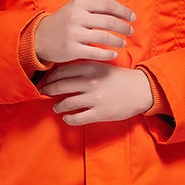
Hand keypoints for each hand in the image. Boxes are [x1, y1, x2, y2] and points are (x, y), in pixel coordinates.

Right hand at [35, 0, 135, 64]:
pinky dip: (108, 53)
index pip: (108, 5)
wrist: (39, 38)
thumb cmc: (62, 23)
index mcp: (79, 4)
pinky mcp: (71, 49)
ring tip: (123, 43)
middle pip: (109, 21)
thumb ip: (94, 9)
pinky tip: (113, 54)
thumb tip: (120, 11)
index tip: (132, 17)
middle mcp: (76, 17)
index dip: (124, 11)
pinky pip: (96, 52)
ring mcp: (73, 34)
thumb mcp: (75, 9)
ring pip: (105, 37)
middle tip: (130, 31)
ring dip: (118, 41)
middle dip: (124, 27)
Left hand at [38, 62, 153, 125]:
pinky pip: (77, 118)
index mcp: (90, 68)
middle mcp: (90, 82)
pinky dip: (68, 119)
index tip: (45, 81)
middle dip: (48, 90)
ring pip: (66, 103)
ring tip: (56, 107)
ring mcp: (94, 98)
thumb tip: (63, 72)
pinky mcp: (100, 112)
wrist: (141, 89)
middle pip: (60, 86)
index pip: (62, 71)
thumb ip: (84, 68)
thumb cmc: (120, 78)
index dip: (50, 77)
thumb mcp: (102, 65)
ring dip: (57, 106)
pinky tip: (67, 118)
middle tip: (44, 93)